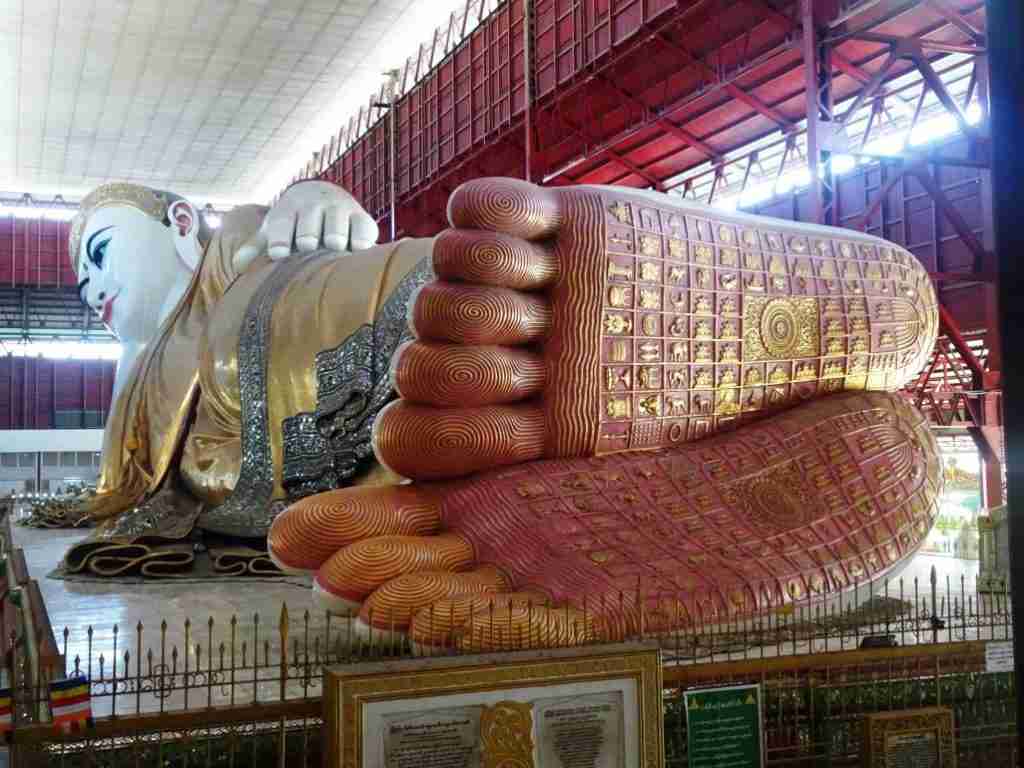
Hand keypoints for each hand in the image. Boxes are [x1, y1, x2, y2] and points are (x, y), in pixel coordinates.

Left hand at [234, 180, 378, 270]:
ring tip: (332, 253)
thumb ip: (256, 247)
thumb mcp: (274, 228)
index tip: (279, 253)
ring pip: (336, 233)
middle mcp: (314, 206)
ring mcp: (339, 210)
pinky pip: (363, 232)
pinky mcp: (362, 218)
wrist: (324, 192)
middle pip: (308, 231)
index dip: (280, 240)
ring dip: (333, 244)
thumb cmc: (294, 220)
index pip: (281, 224)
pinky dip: (360, 245)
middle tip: (308, 250)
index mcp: (288, 210)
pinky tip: (354, 253)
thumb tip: (237, 266)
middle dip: (307, 241)